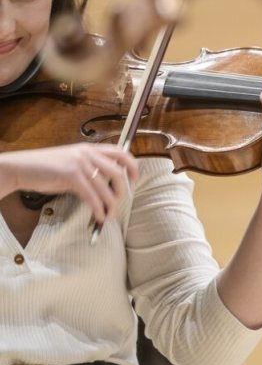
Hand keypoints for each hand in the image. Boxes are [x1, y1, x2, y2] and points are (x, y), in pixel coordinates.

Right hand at [0, 143, 137, 221]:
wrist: (23, 168)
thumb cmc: (47, 168)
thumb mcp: (73, 162)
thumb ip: (90, 168)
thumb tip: (107, 186)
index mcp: (90, 148)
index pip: (121, 152)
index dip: (132, 166)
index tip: (134, 179)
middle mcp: (88, 154)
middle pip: (118, 172)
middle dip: (122, 190)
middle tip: (119, 202)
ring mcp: (80, 164)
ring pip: (105, 187)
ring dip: (111, 204)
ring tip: (109, 214)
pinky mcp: (71, 176)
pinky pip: (91, 196)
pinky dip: (98, 208)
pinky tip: (98, 216)